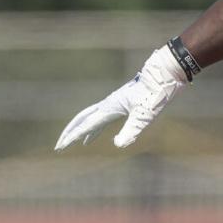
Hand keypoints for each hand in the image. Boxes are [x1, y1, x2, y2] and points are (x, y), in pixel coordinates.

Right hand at [55, 45, 187, 149]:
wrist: (162, 75)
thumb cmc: (154, 95)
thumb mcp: (144, 116)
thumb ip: (131, 130)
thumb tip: (117, 145)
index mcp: (109, 108)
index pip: (86, 125)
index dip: (73, 137)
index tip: (61, 147)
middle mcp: (107, 104)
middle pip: (82, 119)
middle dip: (70, 132)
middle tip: (59, 145)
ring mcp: (113, 103)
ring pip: (89, 117)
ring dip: (80, 129)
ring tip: (76, 142)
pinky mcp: (120, 103)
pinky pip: (100, 117)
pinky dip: (94, 126)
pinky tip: (95, 133)